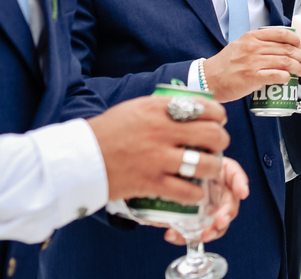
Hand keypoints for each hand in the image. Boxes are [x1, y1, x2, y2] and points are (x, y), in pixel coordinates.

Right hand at [87, 95, 229, 203]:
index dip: (219, 116)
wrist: (78, 158)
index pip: (205, 107)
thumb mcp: (136, 108)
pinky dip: (196, 193)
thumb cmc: (107, 132)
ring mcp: (158, 158)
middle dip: (221, 141)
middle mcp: (162, 131)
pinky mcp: (151, 182)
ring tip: (211, 168)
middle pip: (212, 134)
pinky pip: (187, 191)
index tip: (218, 122)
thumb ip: (163, 108)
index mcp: (159, 109)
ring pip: (205, 163)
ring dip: (214, 167)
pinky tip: (195, 191)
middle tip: (218, 146)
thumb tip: (191, 107)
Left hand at [164, 157, 248, 245]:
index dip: (240, 184)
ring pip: (218, 224)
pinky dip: (183, 237)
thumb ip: (192, 164)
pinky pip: (195, 233)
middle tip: (219, 222)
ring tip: (203, 236)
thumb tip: (190, 173)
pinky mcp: (195, 223)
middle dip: (226, 215)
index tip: (243, 193)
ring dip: (213, 232)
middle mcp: (218, 192)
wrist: (167, 177)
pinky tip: (172, 235)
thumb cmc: (181, 166)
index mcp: (219, 173)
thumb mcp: (187, 159)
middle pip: (229, 205)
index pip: (234, 175)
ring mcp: (209, 209)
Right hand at [204, 28, 300, 102]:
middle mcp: (253, 47)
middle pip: (287, 49)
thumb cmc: (225, 64)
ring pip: (286, 62)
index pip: (281, 34)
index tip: (300, 46)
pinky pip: (277, 75)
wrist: (208, 79)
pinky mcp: (252, 78)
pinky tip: (289, 79)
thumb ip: (257, 43)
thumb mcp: (240, 45)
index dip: (296, 40)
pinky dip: (287, 77)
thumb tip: (279, 46)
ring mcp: (253, 62)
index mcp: (252, 37)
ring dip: (298, 68)